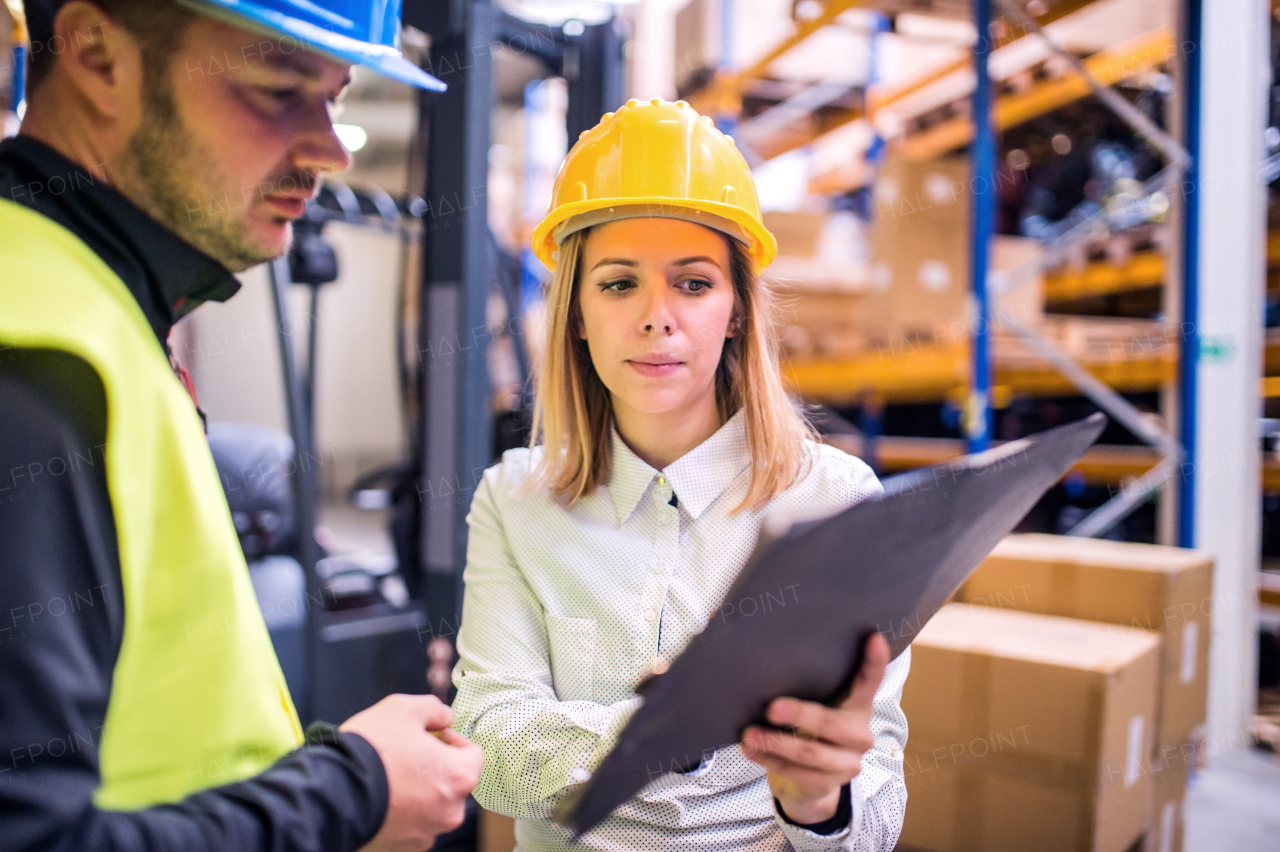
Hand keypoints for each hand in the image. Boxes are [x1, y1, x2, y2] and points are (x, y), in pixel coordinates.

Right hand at [341, 694, 484, 851]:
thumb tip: (445, 718)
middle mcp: (451, 810)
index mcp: (460, 777)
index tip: (432, 734)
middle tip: (409, 751)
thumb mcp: (405, 708)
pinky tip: (384, 795)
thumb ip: (435, 709)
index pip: (473, 754)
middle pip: (454, 781)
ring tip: (392, 774)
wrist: (334, 792)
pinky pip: (414, 822)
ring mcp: (428, 831)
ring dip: (420, 788)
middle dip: (436, 765)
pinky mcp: (406, 845)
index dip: (453, 740)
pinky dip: (404, 809)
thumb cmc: (373, 749)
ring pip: (433, 803)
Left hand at [741, 633, 889, 824]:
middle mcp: (860, 734)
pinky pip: (796, 772)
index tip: (874, 638)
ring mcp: (847, 762)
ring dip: (775, 743)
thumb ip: (807, 687)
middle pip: (830, 724)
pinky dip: (770, 760)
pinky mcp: (829, 784)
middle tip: (771, 708)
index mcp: (859, 707)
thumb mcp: (817, 707)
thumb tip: (762, 650)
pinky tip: (751, 751)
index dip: (874, 661)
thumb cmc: (811, 731)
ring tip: (749, 735)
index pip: (870, 682)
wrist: (812, 783)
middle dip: (799, 715)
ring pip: (809, 753)